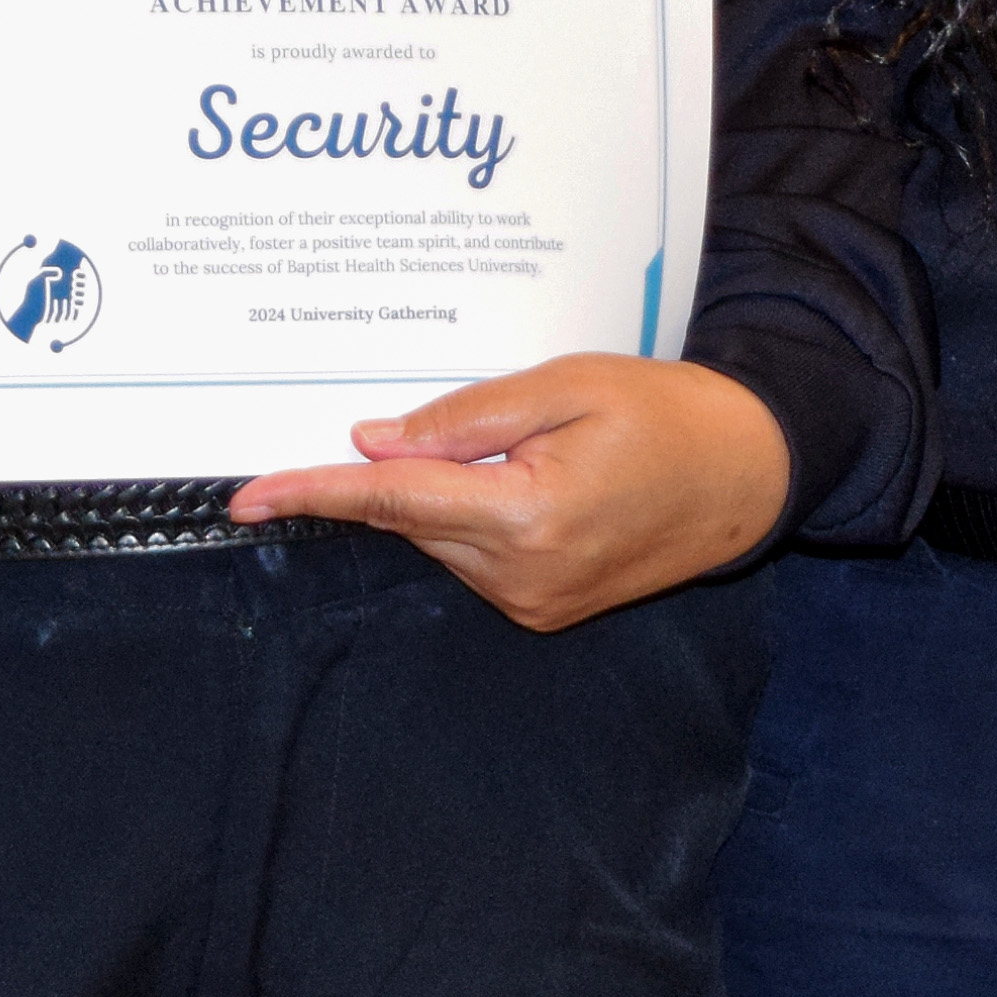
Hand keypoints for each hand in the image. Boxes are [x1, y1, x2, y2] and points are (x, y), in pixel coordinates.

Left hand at [223, 356, 788, 629]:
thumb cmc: (668, 415)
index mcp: (527, 516)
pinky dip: (477, 515)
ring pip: (440, 538)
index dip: (312, 493)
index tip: (246, 496)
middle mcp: (522, 576)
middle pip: (413, 517)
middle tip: (485, 423)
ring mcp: (534, 604)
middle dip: (410, 468)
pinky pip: (474, 556)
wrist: (749, 475)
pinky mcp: (545, 611)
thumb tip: (372, 442)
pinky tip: (535, 482)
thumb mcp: (566, 385)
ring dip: (451, 491)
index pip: (391, 501)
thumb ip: (464, 419)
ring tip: (537, 449)